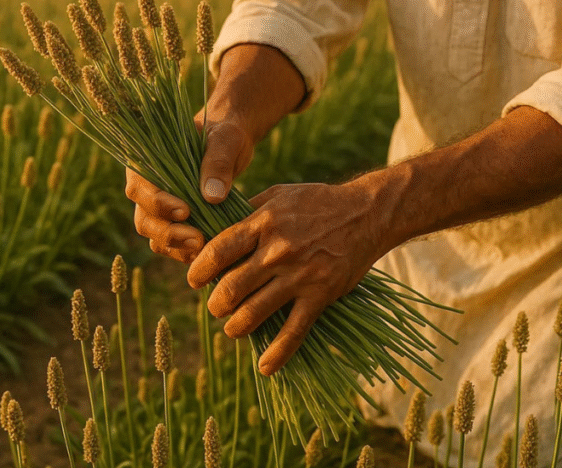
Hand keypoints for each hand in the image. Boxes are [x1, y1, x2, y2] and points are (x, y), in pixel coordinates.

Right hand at [125, 112, 255, 262]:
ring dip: (176, 247)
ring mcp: (160, 210)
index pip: (139, 188)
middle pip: (144, 220)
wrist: (231, 147)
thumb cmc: (224, 136)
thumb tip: (211, 196)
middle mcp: (147, 189)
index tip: (186, 210)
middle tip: (197, 239)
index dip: (157, 203)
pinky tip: (206, 252)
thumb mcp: (226, 140)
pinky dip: (186, 252)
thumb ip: (218, 162)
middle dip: (168, 233)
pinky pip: (172, 246)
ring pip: (155, 236)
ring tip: (203, 248)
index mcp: (147, 163)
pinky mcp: (176, 224)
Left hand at [186, 181, 391, 375]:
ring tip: (232, 328)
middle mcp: (278, 251)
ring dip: (235, 327)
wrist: (368, 213)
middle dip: (216, 304)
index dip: (199, 271)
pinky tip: (265, 367)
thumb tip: (214, 220)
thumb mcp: (279, 194)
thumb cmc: (318, 201)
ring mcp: (299, 275)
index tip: (194, 280)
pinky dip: (278, 353)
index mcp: (263, 223)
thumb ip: (247, 209)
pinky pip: (295, 330)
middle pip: (231, 287)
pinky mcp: (320, 295)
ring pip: (254, 312)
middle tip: (215, 306)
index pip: (218, 251)